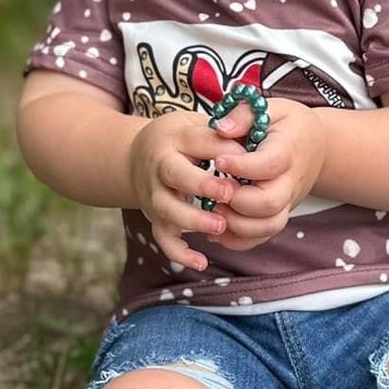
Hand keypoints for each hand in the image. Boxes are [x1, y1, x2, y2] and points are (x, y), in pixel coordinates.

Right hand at [127, 111, 238, 270]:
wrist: (137, 157)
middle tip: (229, 194)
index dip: (220, 150)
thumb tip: (251, 149)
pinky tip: (201, 262)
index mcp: (176, 138)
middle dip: (202, 186)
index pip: (197, 141)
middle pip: (175, 175)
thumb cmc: (180, 140)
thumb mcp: (196, 126)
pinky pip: (163, 238)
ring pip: (167, 210)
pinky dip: (180, 253)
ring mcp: (155, 194)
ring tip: (220, 227)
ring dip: (193, 220)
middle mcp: (160, 166)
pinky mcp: (155, 217)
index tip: (243, 160)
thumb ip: (221, 136)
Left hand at [209, 97, 325, 250]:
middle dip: (237, 200)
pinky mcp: (277, 216)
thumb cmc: (288, 125)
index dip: (242, 166)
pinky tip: (216, 227)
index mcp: (288, 150)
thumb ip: (244, 114)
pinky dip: (237, 240)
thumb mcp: (271, 107)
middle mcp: (290, 182)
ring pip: (266, 227)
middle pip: (269, 203)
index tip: (219, 159)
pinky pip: (260, 238)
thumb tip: (220, 128)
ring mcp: (286, 203)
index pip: (269, 164)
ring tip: (212, 207)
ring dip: (235, 224)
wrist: (316, 147)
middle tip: (215, 188)